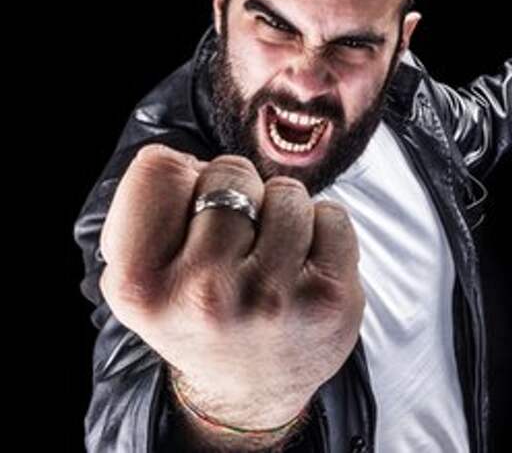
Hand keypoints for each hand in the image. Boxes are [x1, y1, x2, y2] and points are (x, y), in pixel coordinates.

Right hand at [99, 143, 365, 426]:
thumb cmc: (197, 317)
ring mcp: (272, 297)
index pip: (157, 166)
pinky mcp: (329, 300)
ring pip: (286, 191)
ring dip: (281, 213)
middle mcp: (204, 294)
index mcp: (140, 285)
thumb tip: (190, 161)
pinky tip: (304, 268)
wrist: (248, 391)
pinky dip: (321, 230)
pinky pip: (332, 214)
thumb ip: (148, 206)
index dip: (181, 182)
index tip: (191, 218)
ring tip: (269, 258)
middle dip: (236, 193)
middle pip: (229, 171)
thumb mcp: (140, 275)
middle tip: (235, 244)